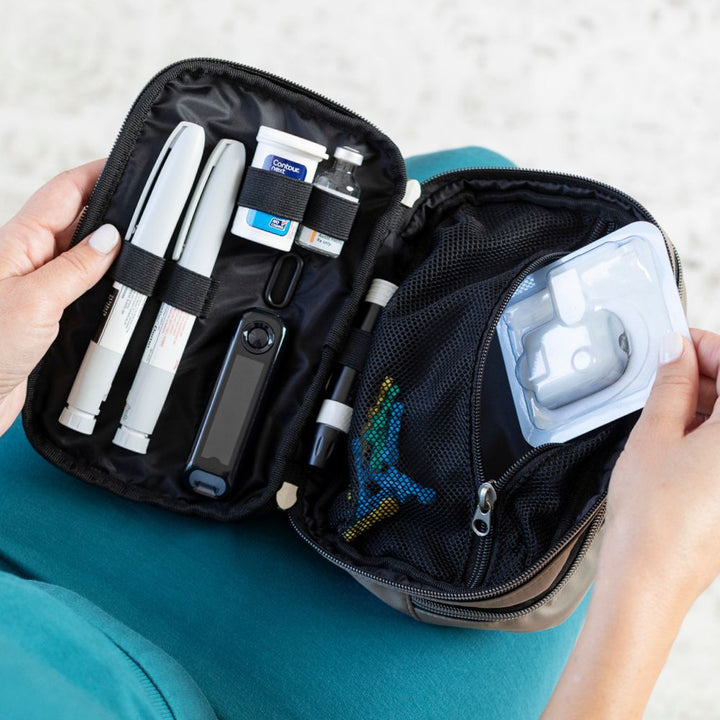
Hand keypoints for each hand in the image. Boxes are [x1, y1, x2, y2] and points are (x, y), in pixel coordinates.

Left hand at [0, 160, 120, 434]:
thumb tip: (111, 238)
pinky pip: (82, 286)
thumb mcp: (36, 300)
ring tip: (144, 245)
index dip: (95, 174)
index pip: (64, 193)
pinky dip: (105, 282)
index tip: (128, 164)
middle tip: (148, 206)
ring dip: (111, 249)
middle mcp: (29, 259)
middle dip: (111, 208)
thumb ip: (76, 267)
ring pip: (83, 254)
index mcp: (19, 242)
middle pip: (77, 219)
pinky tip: (123, 287)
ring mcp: (39, 285)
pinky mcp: (47, 313)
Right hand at [603, 328, 719, 610]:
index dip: (707, 347)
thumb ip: (670, 385)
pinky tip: (677, 433)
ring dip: (708, 403)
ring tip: (665, 407)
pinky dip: (710, 432)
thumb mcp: (653, 435)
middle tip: (665, 372)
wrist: (652, 575)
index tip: (679, 344)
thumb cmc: (653, 517)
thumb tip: (677, 353)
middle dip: (707, 374)